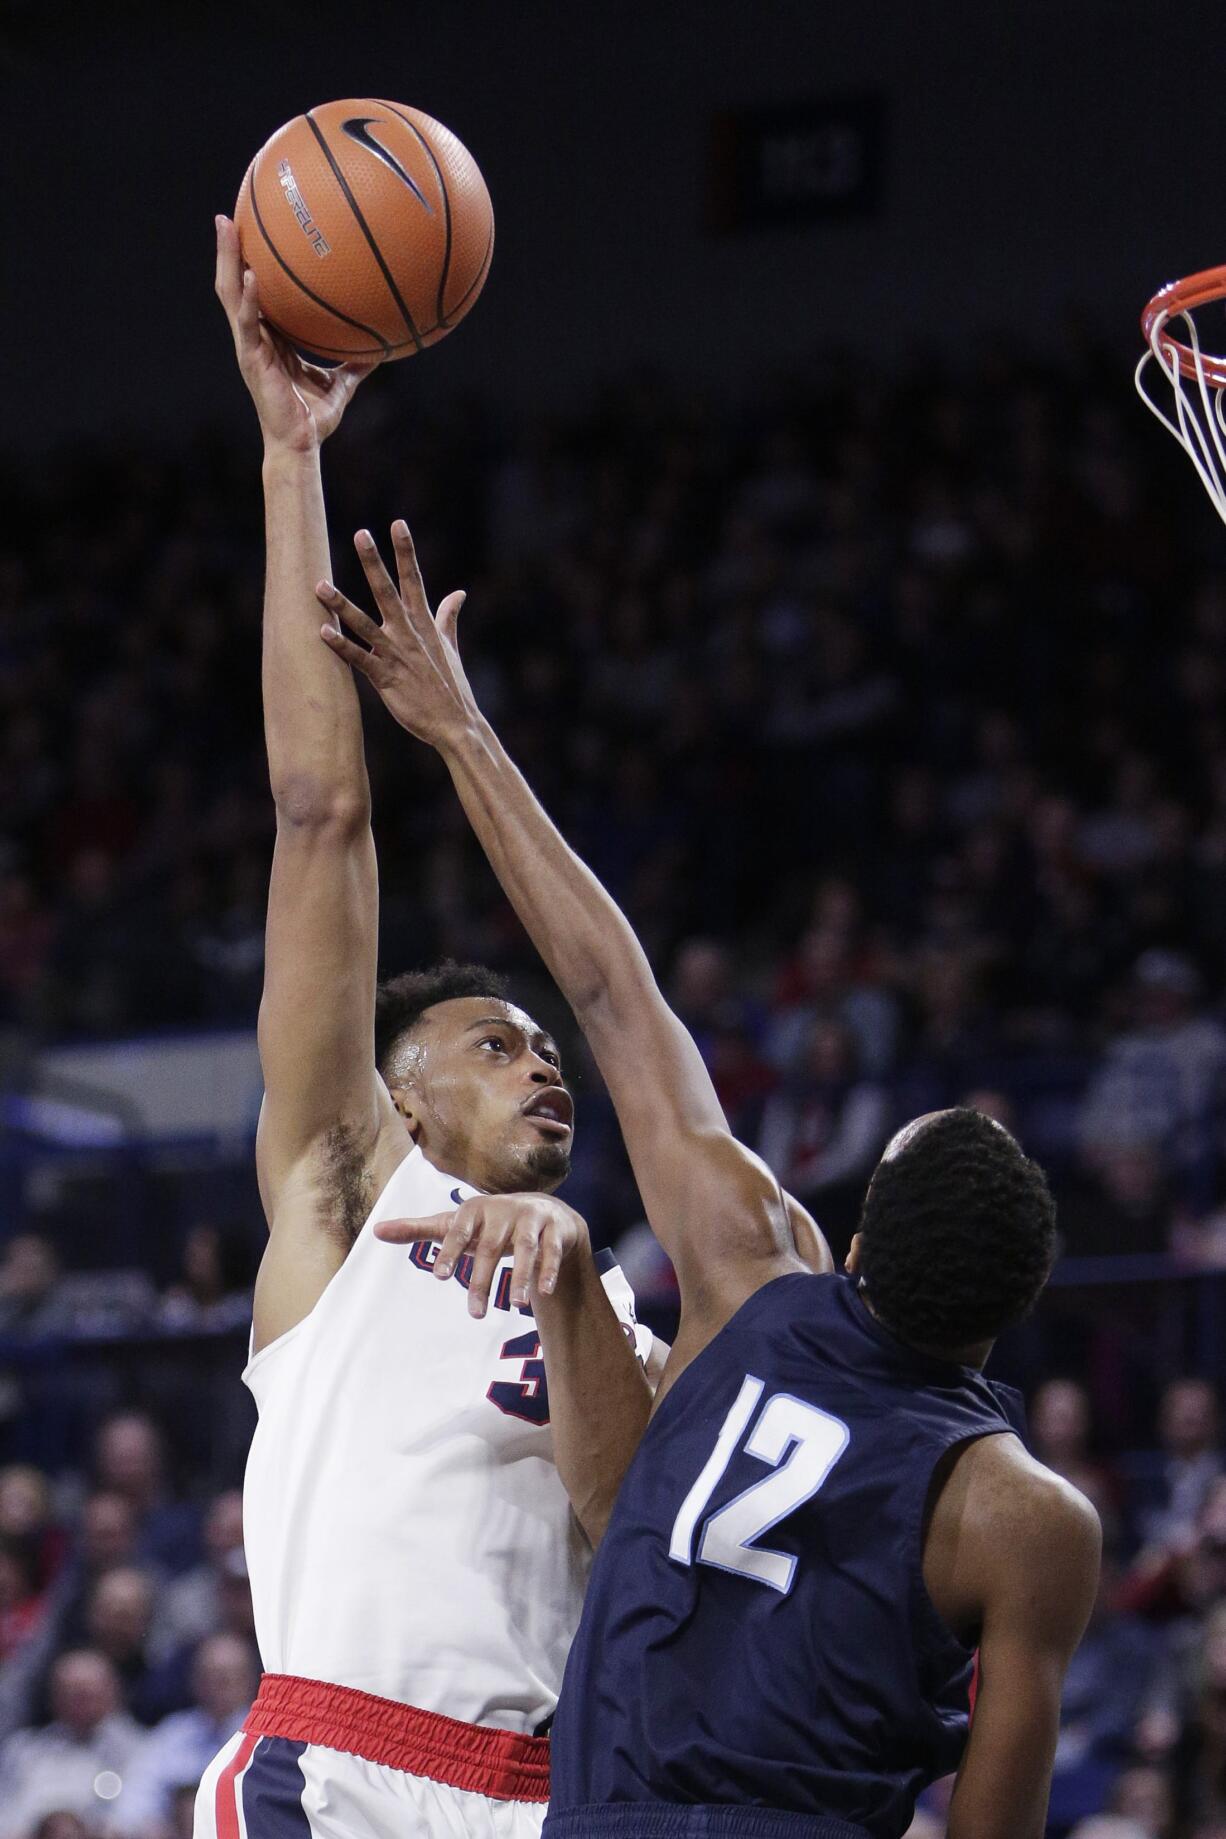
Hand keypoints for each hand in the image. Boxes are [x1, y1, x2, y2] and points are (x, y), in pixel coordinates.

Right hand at [213, 215, 376, 452]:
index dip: (249, 264)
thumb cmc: (314, 419)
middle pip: (234, 284)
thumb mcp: (340, 385)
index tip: (252, 231)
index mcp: (270, 338)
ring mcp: (249, 347)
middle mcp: (254, 337)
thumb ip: (356, 365)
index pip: (255, 292)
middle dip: (229, 250)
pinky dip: (248, 299)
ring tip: (226, 227)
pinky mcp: (251, 360)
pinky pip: (247, 323)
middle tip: (227, 215)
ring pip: (230, 295)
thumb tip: (382, 351)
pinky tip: (251, 276)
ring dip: (227, 260)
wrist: (301, 445)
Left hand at [316, 522, 477, 747]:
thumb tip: (459, 594)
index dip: (405, 551)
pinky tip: (322, 632)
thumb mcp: (450, 647)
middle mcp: (409, 634)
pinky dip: (341, 647)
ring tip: (319, 585)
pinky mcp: (386, 679)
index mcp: (425, 624)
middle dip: (374, 563)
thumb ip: (448, 617)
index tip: (397, 524)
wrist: (455, 724)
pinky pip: (359, 659)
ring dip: (341, 604)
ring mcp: (396, 655)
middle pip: (388, 591)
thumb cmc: (451, 687)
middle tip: (360, 534)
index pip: (414, 580)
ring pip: (364, 624)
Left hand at [375, 1194, 588, 1317]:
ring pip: (526, 1247)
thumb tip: (375, 1230)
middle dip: (483, 1279)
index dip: (450, 1251)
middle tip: (475, 1314)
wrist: (543, 1210)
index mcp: (474, 1210)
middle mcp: (503, 1210)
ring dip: (521, 1275)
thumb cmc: (488, 1223)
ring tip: (515, 1304)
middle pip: (491, 1246)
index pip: (458, 1230)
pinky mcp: (554, 1228)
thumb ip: (417, 1229)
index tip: (441, 1277)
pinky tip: (543, 1293)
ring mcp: (531, 1218)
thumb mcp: (454, 1225)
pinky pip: (552, 1250)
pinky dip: (549, 1270)